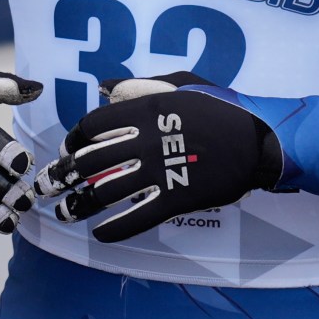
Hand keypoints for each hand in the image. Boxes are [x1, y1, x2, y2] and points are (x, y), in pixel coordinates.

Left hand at [41, 74, 283, 242]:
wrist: (261, 139)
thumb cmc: (224, 106)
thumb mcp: (184, 84)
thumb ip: (141, 86)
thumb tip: (104, 88)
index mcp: (147, 110)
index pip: (93, 126)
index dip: (75, 139)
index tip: (71, 150)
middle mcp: (148, 141)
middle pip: (93, 160)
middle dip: (68, 174)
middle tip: (57, 183)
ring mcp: (162, 172)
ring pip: (107, 191)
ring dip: (81, 204)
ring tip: (66, 212)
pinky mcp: (177, 198)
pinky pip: (137, 218)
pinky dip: (114, 229)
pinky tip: (101, 234)